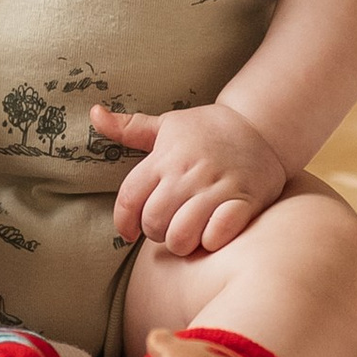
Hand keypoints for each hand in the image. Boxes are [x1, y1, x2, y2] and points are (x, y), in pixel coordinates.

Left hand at [94, 102, 287, 257]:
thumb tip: (94, 113)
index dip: (123, 222)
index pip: (129, 199)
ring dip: (180, 242)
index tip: (128, 231)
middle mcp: (188, 173)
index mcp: (165, 157)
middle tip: (165, 227)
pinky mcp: (244, 202)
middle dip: (155, 232)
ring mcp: (217, 188)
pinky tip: (211, 233)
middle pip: (154, 222)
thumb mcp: (168, 124)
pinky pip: (217, 236)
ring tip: (186, 234)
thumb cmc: (208, 130)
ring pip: (181, 236)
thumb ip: (129, 127)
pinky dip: (210, 242)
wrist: (262, 126)